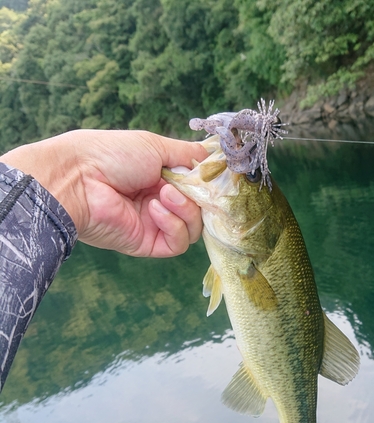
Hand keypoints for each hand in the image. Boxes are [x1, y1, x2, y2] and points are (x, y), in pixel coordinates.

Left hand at [0, 130, 207, 256]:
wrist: (80, 178)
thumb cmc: (113, 155)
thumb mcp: (156, 145)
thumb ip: (187, 153)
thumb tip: (211, 159)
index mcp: (162, 178)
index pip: (198, 189)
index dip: (206, 186)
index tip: (209, 178)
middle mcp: (161, 202)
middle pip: (200, 210)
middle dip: (197, 197)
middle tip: (183, 184)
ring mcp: (155, 224)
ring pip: (193, 228)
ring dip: (185, 209)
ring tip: (163, 194)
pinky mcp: (148, 244)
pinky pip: (178, 243)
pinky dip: (174, 225)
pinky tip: (156, 209)